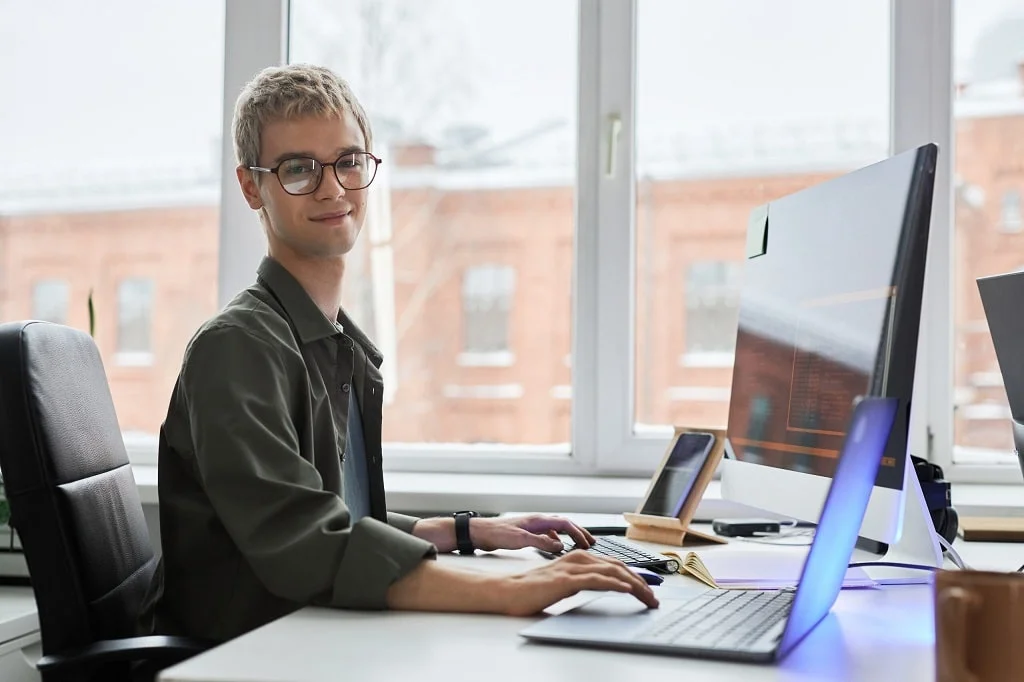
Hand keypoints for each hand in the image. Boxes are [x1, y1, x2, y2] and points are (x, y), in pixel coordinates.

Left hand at [469, 514, 595, 553]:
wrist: (479, 532)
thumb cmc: (497, 534)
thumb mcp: (520, 539)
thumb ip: (541, 542)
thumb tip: (559, 545)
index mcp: (538, 520)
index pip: (565, 523)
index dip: (578, 533)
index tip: (587, 543)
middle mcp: (537, 521)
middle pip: (564, 524)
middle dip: (579, 533)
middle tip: (591, 542)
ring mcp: (532, 526)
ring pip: (557, 529)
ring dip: (570, 536)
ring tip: (580, 544)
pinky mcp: (527, 533)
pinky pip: (548, 534)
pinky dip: (558, 539)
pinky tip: (558, 546)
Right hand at [498, 551, 659, 615]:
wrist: (510, 591)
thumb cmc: (535, 589)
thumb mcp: (567, 583)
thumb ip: (584, 580)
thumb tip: (605, 585)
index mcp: (580, 557)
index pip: (615, 565)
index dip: (635, 577)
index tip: (648, 590)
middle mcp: (579, 558)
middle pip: (619, 567)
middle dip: (641, 582)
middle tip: (654, 598)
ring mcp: (573, 567)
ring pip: (613, 572)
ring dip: (635, 585)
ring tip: (648, 597)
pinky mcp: (567, 579)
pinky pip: (597, 580)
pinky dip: (615, 584)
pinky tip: (627, 590)